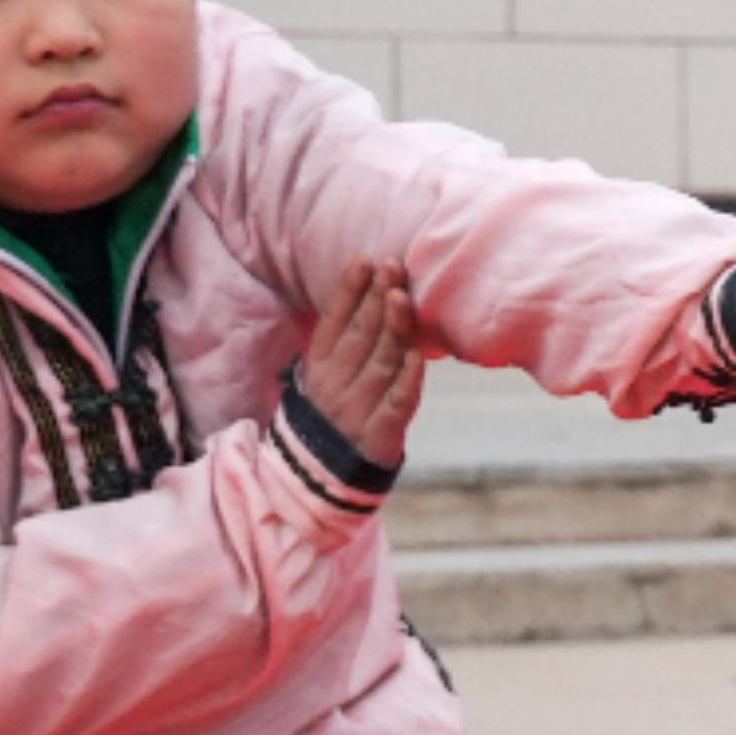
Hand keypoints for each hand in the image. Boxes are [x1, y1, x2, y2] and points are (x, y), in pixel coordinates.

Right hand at [294, 261, 424, 466]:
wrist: (322, 475)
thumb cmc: (338, 409)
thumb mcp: (329, 374)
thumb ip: (348, 338)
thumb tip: (376, 289)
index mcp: (318, 366)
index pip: (334, 322)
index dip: (349, 291)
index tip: (365, 259)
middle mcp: (334, 385)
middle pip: (358, 336)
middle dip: (376, 299)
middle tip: (392, 266)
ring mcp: (355, 410)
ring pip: (378, 364)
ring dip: (392, 329)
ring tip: (402, 297)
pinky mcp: (379, 435)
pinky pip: (395, 404)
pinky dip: (407, 380)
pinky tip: (417, 356)